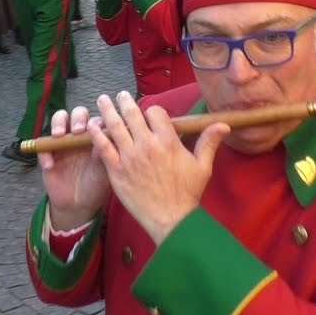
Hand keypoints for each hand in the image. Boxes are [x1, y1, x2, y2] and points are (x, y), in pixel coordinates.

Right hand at [40, 107, 111, 230]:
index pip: (97, 120)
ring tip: (58, 135)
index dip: (97, 120)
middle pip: (78, 114)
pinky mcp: (48, 153)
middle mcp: (80, 135)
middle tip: (77, 130)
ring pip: (59, 120)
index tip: (98, 127)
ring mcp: (63, 142)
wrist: (79, 205)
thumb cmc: (96, 186)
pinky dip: (44, 153)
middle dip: (78, 117)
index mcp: (97, 137)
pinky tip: (49, 166)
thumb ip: (104, 154)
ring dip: (58, 123)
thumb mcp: (104, 172)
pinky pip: (43, 145)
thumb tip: (107, 136)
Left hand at [86, 92, 228, 243]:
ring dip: (107, 110)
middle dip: (125, 101)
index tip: (149, 115)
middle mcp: (147, 145)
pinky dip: (96, 134)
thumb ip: (209, 142)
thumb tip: (224, 124)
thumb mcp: (203, 167)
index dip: (152, 111)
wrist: (171, 219)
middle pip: (132, 114)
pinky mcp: (116, 170)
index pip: (155, 112)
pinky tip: (92, 126)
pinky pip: (103, 147)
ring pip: (115, 126)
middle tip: (120, 95)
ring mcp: (130, 157)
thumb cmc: (188, 193)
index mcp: (168, 141)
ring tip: (102, 100)